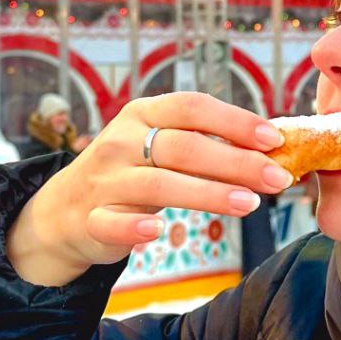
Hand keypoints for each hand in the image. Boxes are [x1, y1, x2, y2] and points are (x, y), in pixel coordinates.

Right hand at [7, 93, 289, 285]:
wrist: (63, 211)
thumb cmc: (130, 174)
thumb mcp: (159, 149)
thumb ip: (204, 146)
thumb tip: (271, 150)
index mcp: (142, 115)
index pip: (192, 107)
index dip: (235, 121)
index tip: (274, 138)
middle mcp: (121, 142)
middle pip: (184, 147)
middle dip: (236, 161)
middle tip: (277, 177)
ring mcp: (104, 180)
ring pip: (158, 184)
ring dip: (207, 193)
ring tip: (249, 204)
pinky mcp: (90, 219)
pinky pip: (112, 222)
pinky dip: (134, 228)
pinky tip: (158, 232)